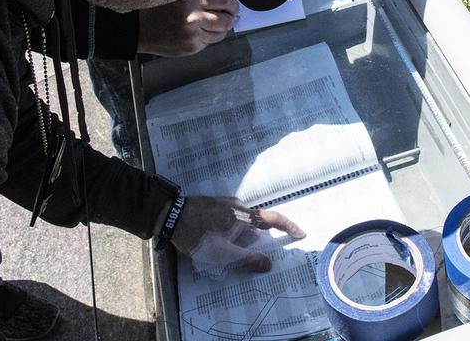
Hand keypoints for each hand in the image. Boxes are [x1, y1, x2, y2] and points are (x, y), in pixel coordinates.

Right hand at [137, 0, 238, 56]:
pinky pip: (209, 42)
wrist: (139, 28)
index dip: (232, 4)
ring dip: (220, 29)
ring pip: (221, 34)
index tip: (232, 5)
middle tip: (228, 15)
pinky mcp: (191, 48)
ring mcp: (192, 35)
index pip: (224, 1)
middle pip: (227, 20)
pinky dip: (208, 37)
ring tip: (213, 24)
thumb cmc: (158, 7)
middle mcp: (193, 18)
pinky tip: (198, 32)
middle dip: (230, 18)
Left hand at [170, 196, 305, 277]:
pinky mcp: (212, 205)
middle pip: (254, 226)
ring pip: (239, 225)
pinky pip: (227, 221)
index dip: (289, 227)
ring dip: (235, 240)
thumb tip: (270, 265)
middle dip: (249, 244)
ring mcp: (224, 204)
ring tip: (217, 252)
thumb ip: (247, 260)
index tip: (300, 234)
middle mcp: (238, 206)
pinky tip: (211, 243)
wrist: (169, 215)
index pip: (274, 219)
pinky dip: (226, 234)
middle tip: (235, 257)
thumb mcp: (223, 254)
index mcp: (244, 216)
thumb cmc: (198, 235)